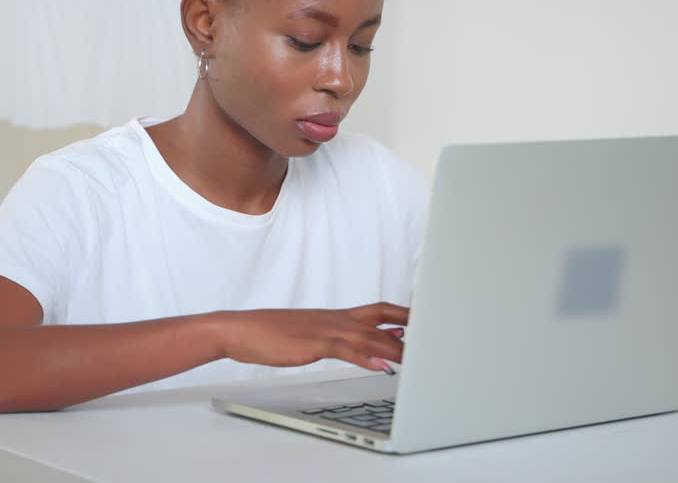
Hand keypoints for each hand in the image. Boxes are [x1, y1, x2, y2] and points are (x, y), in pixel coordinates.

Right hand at [214, 302, 407, 372]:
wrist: (243, 330)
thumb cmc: (273, 333)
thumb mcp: (311, 334)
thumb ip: (338, 339)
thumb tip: (361, 347)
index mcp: (337, 316)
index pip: (379, 310)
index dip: (404, 313)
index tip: (426, 320)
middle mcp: (337, 319)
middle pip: (382, 319)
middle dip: (410, 327)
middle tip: (435, 335)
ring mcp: (327, 330)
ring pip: (370, 336)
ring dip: (396, 348)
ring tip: (419, 359)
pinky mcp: (315, 344)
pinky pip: (347, 350)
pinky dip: (368, 358)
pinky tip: (383, 368)